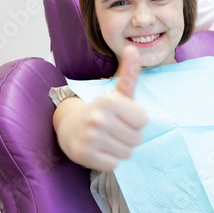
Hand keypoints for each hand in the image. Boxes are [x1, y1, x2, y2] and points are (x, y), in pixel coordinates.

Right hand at [55, 45, 147, 170]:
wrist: (70, 126)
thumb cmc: (102, 110)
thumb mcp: (118, 92)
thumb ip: (129, 72)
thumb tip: (133, 48)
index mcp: (110, 100)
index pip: (144, 120)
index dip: (135, 120)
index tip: (122, 116)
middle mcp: (99, 118)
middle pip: (137, 138)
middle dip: (129, 136)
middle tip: (114, 129)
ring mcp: (90, 137)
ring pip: (127, 153)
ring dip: (120, 148)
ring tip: (107, 138)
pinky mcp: (84, 156)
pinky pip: (114, 164)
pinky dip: (109, 160)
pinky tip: (100, 149)